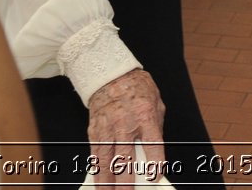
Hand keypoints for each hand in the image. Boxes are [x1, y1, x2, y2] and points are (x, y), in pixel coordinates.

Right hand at [87, 69, 165, 189]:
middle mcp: (126, 123)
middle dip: (126, 180)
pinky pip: (95, 154)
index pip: (153, 144)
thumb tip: (154, 150)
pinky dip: (97, 170)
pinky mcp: (95, 130)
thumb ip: (156, 126)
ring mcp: (108, 127)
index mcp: (145, 115)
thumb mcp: (156, 102)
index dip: (155, 162)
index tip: (155, 177)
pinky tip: (99, 181)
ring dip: (108, 180)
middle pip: (126, 157)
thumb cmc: (136, 88)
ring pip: (107, 160)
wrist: (110, 74)